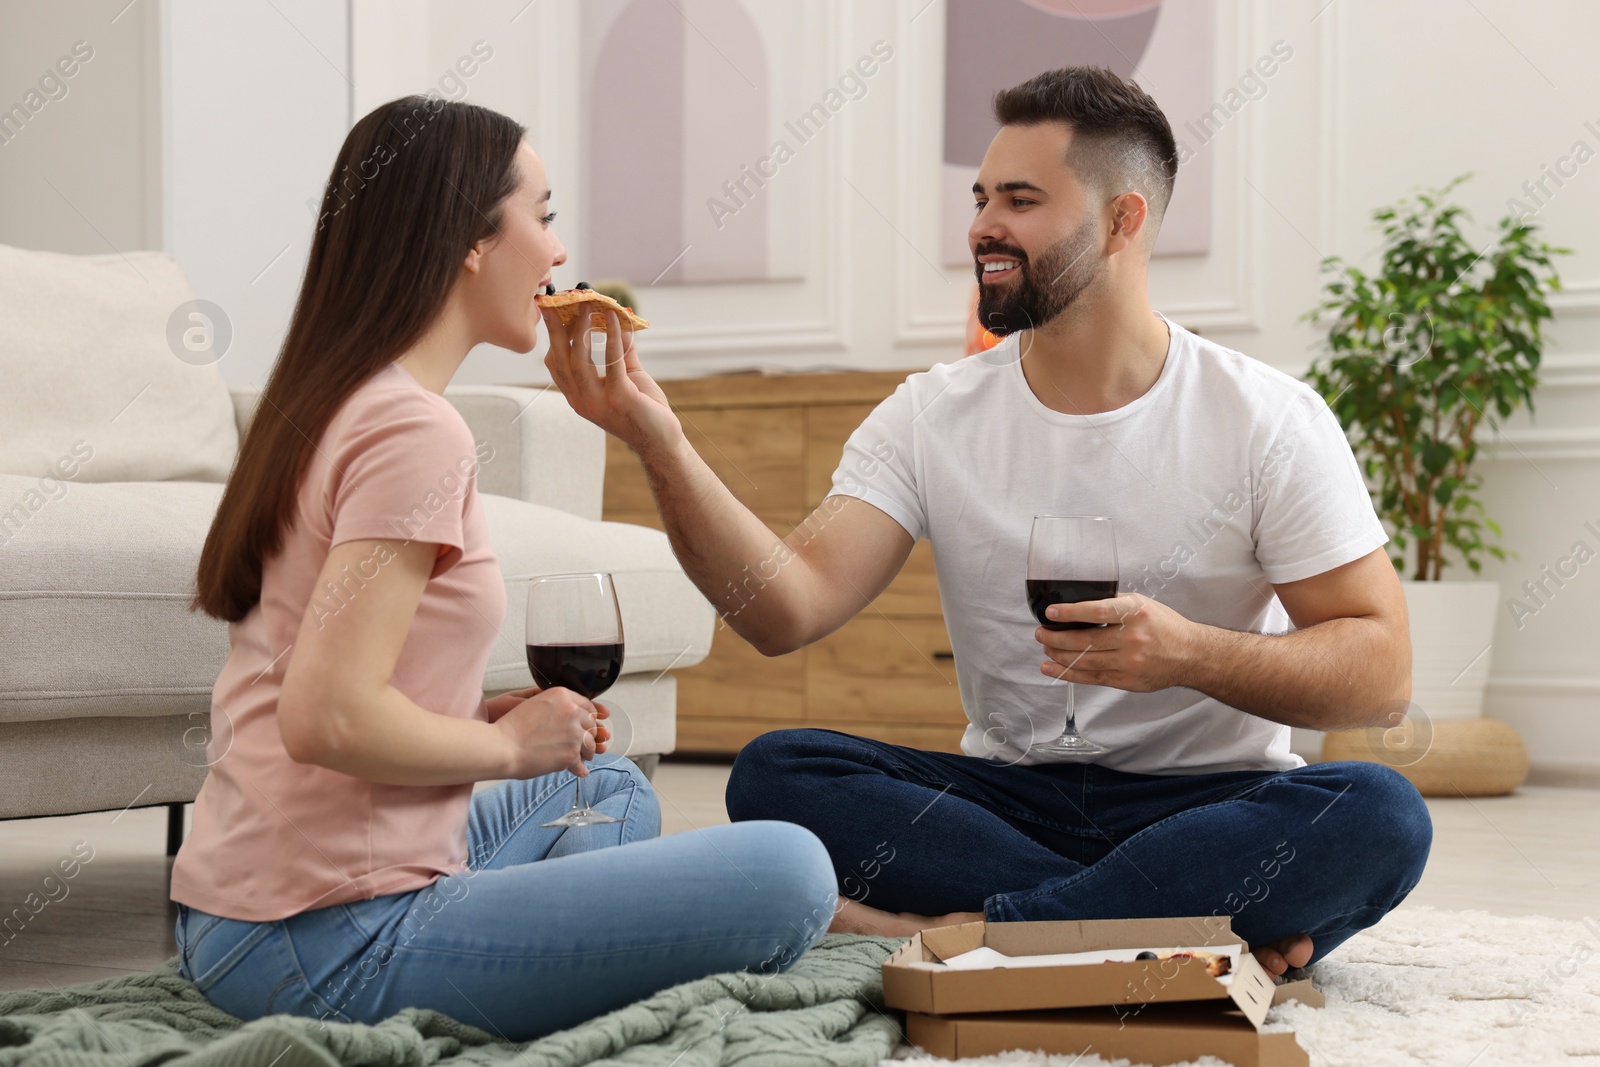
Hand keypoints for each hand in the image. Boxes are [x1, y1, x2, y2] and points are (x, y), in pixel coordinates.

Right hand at [492, 687, 611, 778]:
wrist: (502, 747)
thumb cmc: (512, 728)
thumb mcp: (534, 704)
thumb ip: (556, 706)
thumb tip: (571, 717)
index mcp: (562, 696)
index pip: (588, 705)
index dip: (589, 717)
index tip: (588, 724)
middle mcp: (572, 712)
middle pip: (592, 725)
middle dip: (588, 735)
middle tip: (583, 743)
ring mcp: (574, 733)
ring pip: (591, 745)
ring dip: (586, 752)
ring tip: (580, 757)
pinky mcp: (571, 754)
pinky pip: (582, 763)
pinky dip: (580, 769)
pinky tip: (579, 770)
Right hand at [542, 303, 681, 456]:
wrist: (662, 441)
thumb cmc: (644, 410)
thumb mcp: (627, 376)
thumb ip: (621, 352)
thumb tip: (618, 321)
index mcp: (577, 396)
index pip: (555, 363)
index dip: (553, 336)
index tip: (555, 310)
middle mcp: (581, 400)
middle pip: (560, 359)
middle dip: (557, 328)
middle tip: (558, 301)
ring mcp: (598, 402)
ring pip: (578, 360)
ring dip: (582, 329)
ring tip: (587, 305)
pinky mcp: (619, 398)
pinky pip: (612, 361)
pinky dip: (613, 337)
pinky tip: (615, 318)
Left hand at [1035, 593, 1197, 692]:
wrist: (1191, 655)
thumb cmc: (1165, 626)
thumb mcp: (1142, 605)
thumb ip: (1114, 604)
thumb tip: (1080, 603)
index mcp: (1135, 613)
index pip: (1097, 611)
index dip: (1070, 613)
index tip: (1050, 613)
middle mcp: (1132, 637)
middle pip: (1085, 640)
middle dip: (1056, 638)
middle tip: (1041, 634)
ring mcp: (1129, 661)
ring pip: (1084, 660)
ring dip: (1059, 655)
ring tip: (1045, 649)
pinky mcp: (1126, 680)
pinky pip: (1091, 677)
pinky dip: (1068, 673)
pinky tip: (1052, 668)